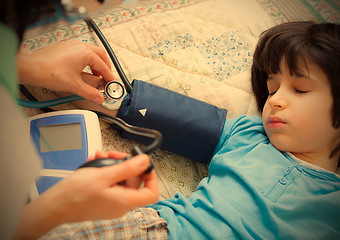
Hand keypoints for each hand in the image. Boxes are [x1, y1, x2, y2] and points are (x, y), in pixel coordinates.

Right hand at [14, 151, 157, 238]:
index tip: (144, 164)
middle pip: (134, 181)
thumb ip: (127, 168)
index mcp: (125, 201)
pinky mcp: (103, 200)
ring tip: (101, 156)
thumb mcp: (103, 175)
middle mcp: (120, 204)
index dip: (151, 177)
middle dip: (125, 164)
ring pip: (121, 179)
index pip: (151, 193)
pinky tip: (95, 163)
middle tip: (114, 155)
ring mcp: (112, 203)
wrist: (54, 206)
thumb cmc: (74, 194)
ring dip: (112, 165)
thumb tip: (145, 161)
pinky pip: (111, 183)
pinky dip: (105, 172)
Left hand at [17, 40, 114, 103]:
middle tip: (106, 77)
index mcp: (85, 53)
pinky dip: (87, 60)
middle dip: (105, 67)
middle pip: (100, 55)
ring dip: (96, 63)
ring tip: (95, 74)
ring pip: (91, 51)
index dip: (109, 76)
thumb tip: (99, 97)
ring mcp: (71, 45)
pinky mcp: (64, 47)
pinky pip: (81, 51)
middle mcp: (79, 46)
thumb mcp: (74, 86)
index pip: (103, 66)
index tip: (110, 83)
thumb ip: (90, 93)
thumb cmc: (49, 72)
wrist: (30, 68)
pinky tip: (82, 70)